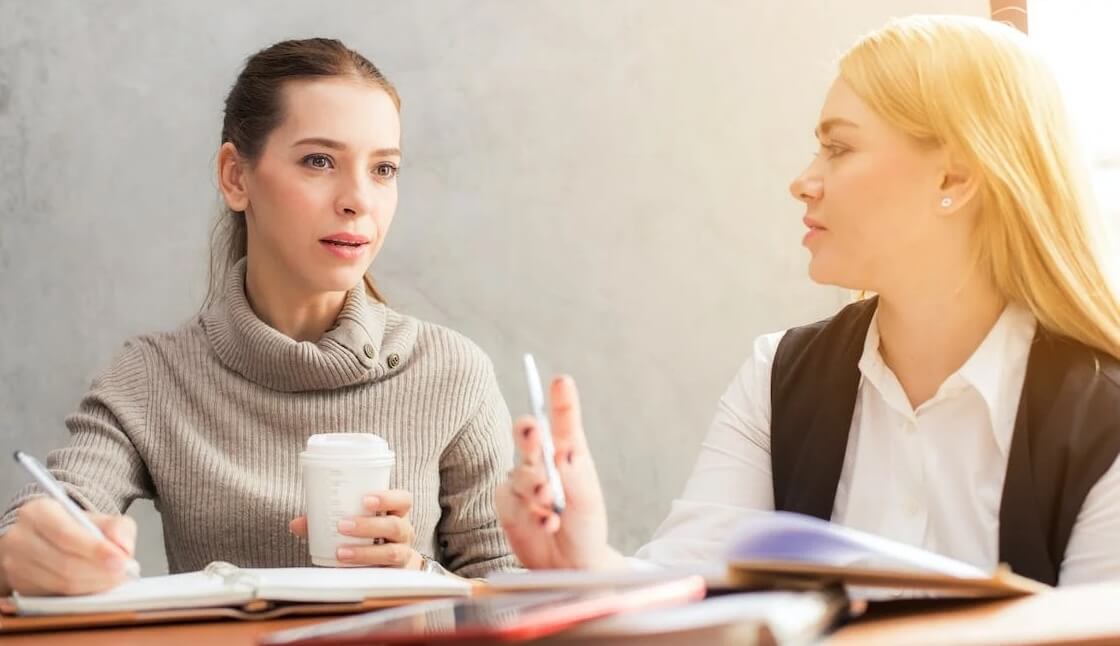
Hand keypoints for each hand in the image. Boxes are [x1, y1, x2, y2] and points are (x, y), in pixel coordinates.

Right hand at [0, 498, 137, 595]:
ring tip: (114, 579)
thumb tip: (123, 547)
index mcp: (38, 512)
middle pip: (64, 563)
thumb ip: (118, 527)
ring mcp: (16, 564)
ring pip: (60, 583)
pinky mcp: (20, 585)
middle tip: (123, 573)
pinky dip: (81, 594)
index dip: (95, 550)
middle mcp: (20, 538)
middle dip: (99, 571)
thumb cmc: (75, 528)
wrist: (49, 538)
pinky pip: (55, 595)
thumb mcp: (100, 518)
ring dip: (93, 584)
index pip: (66, 534)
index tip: (121, 560)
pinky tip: (97, 585)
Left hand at [289, 490, 422, 568]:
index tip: (365, 499)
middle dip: (369, 526)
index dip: (388, 498)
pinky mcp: (395, 575)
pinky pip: (385, 575)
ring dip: (365, 552)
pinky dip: (365, 571)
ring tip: (340, 552)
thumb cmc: (368, 536)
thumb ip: (326, 521)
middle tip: (342, 525)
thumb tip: (296, 524)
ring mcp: (403, 554)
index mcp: (397, 513)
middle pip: (395, 526)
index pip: (403, 500)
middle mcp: (404, 532)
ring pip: (392, 553)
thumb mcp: (355, 522)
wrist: (387, 565)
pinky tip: (347, 570)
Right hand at [495, 375, 625, 569]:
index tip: (562, 382)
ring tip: (550, 505)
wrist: (570, 565)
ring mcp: (522, 482)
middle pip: (528, 436)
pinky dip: (532, 513)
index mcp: (569, 454)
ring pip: (521, 474)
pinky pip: (513, 501)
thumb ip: (574, 474)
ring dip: (536, 488)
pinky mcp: (507, 504)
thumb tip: (563, 450)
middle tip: (533, 432)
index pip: (564, 424)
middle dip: (528, 433)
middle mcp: (542, 462)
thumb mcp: (587, 500)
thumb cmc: (584, 527)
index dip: (562, 402)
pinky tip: (547, 523)